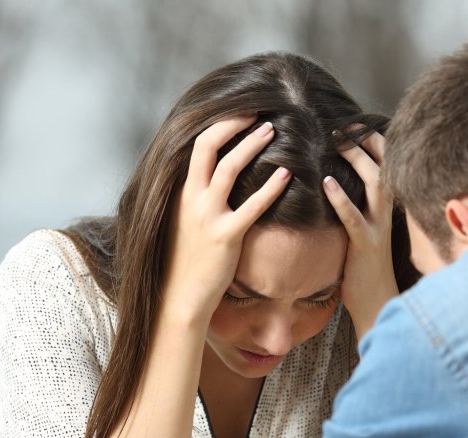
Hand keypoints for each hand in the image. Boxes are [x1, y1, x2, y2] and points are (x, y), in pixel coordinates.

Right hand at [163, 116, 291, 322]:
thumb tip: (212, 178)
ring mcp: (207, 216)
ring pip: (229, 168)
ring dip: (252, 145)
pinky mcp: (225, 237)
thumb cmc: (186, 259)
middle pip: (209, 146)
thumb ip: (195, 197)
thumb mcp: (183, 221)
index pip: (198, 146)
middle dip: (234, 123)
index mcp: (182, 192)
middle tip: (258, 112)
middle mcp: (191, 198)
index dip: (220, 124)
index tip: (241, 114)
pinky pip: (251, 206)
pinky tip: (286, 176)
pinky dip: (270, 188)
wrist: (181, 295)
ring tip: (272, 130)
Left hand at [323, 131, 398, 338]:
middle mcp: (387, 213)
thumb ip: (356, 208)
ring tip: (338, 141)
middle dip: (366, 141)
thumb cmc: (364, 269)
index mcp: (386, 207)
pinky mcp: (366, 246)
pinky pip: (354, 218)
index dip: (373, 141)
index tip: (354, 121)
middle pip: (384, 166)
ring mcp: (379, 228)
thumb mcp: (363, 232)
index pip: (386, 164)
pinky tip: (326, 182)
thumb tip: (335, 182)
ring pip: (374, 185)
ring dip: (357, 160)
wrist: (378, 305)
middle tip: (345, 122)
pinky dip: (341, 199)